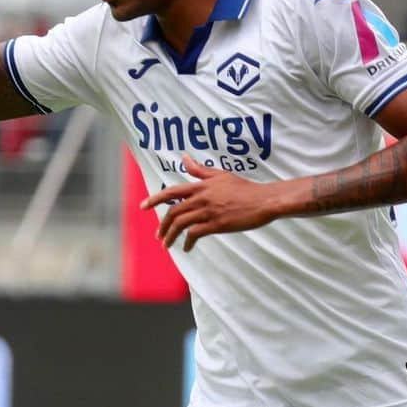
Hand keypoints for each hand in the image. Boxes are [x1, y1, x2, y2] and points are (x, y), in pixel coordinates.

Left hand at [147, 154, 279, 251]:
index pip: (172, 191)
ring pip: (181, 224)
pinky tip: (187, 247)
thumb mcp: (221, 175)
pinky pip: (195, 234)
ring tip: (167, 245)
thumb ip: (200, 170)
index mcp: (201, 186)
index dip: (155, 199)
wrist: (263, 201)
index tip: (143, 206)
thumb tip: (184, 158)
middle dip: (162, 225)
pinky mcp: (217, 224)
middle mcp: (202, 198)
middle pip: (173, 211)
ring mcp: (209, 211)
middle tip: (159, 236)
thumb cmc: (244, 188)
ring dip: (171, 236)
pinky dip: (187, 242)